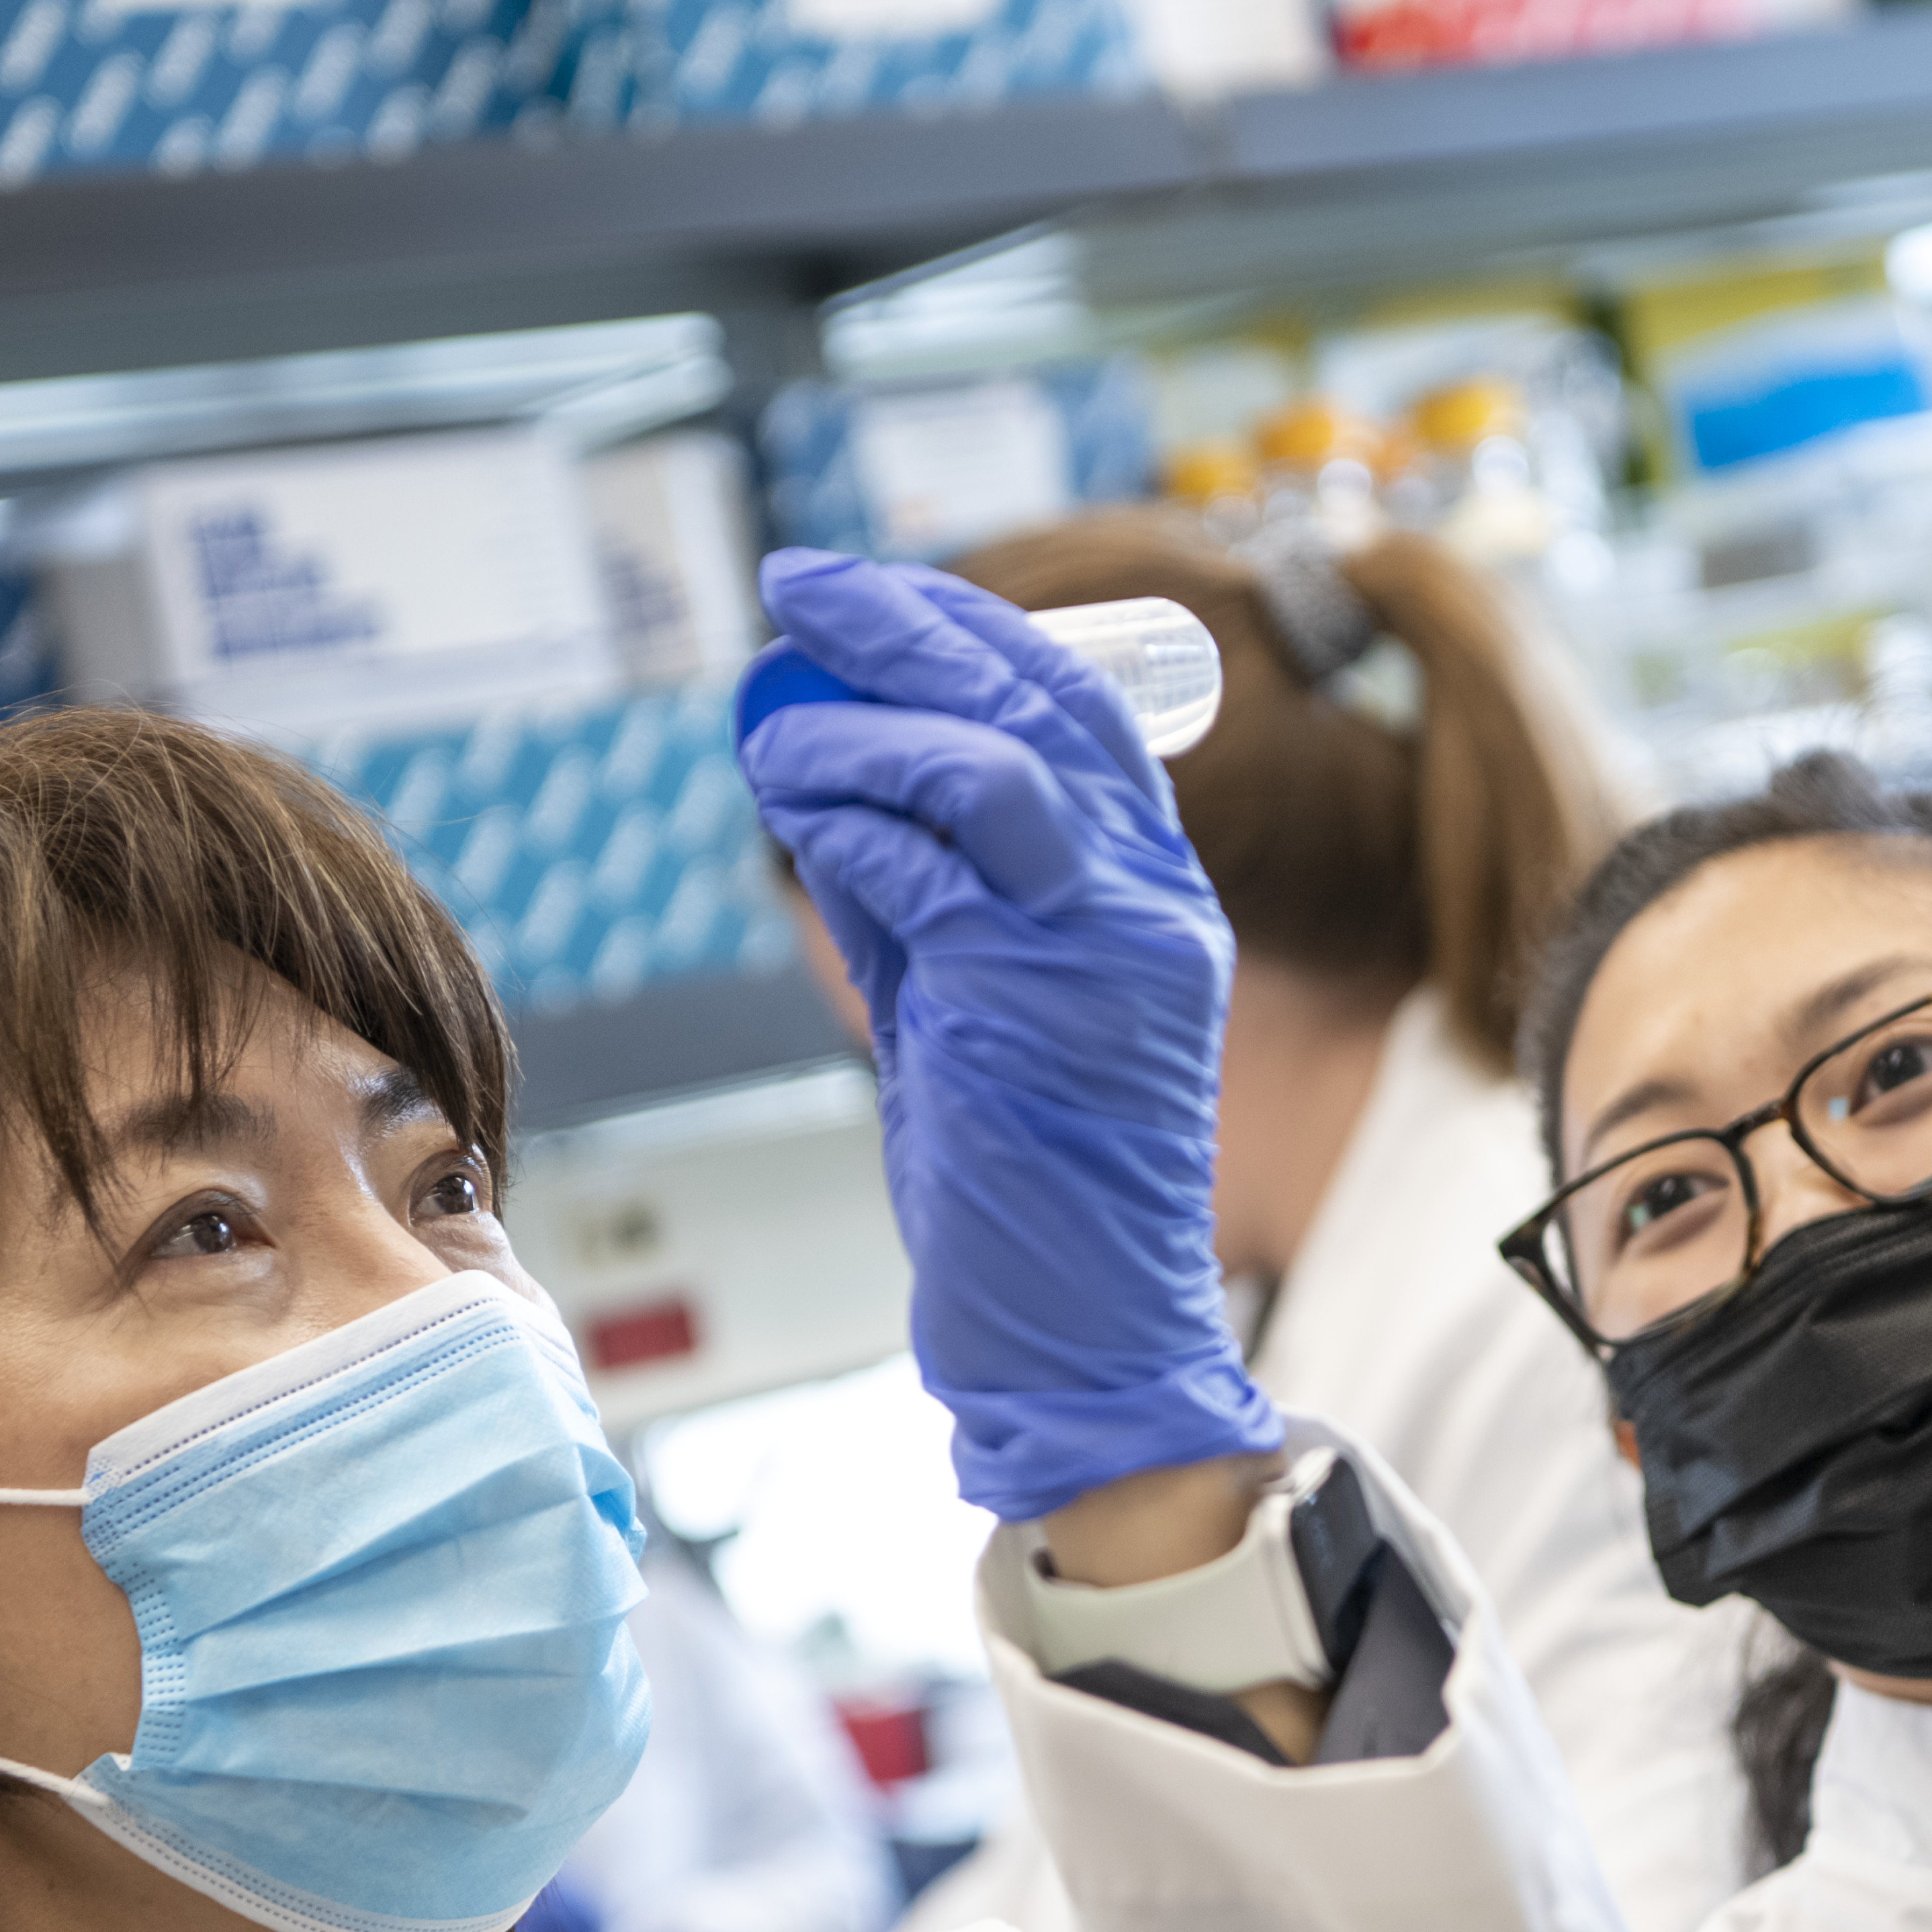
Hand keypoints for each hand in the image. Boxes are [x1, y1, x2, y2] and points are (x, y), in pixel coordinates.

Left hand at [741, 549, 1280, 1521]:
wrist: (1088, 1344)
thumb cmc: (1028, 1191)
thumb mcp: (972, 1007)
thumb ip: (923, 897)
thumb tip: (823, 778)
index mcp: (1156, 895)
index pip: (1076, 707)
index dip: (965, 628)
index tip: (857, 592)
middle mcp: (1153, 906)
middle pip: (1036, 702)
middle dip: (905, 624)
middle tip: (796, 587)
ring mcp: (1106, 956)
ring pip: (985, 767)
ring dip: (859, 731)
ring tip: (776, 738)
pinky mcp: (1037, 1014)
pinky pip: (928, 876)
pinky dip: (848, 834)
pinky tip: (798, 828)